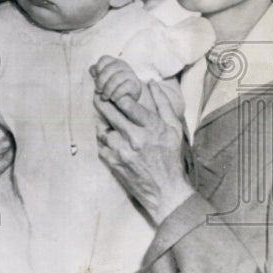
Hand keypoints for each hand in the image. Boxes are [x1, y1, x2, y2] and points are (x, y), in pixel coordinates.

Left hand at [91, 56, 142, 102]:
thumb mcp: (104, 78)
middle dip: (100, 82)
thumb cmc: (113, 85)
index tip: (94, 77)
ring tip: (104, 97)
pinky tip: (113, 98)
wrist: (130, 94)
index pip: (104, 59)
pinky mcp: (134, 84)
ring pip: (116, 79)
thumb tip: (92, 71)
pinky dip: (116, 94)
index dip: (97, 68)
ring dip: (107, 90)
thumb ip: (97, 72)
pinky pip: (123, 88)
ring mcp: (129, 74)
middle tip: (98, 91)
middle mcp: (122, 65)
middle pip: (108, 70)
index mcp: (113, 62)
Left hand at [94, 81, 193, 224]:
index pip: (127, 104)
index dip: (117, 95)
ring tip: (107, 123)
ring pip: (102, 130)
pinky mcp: (113, 163)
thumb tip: (151, 83)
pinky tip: (112, 142)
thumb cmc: (171, 157)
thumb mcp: (174, 129)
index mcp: (152, 128)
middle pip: (109, 113)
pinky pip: (101, 146)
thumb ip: (163, 104)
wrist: (166, 190)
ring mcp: (122, 152)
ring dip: (103, 125)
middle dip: (101, 102)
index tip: (113, 92)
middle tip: (98, 96)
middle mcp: (135, 138)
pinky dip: (105, 143)